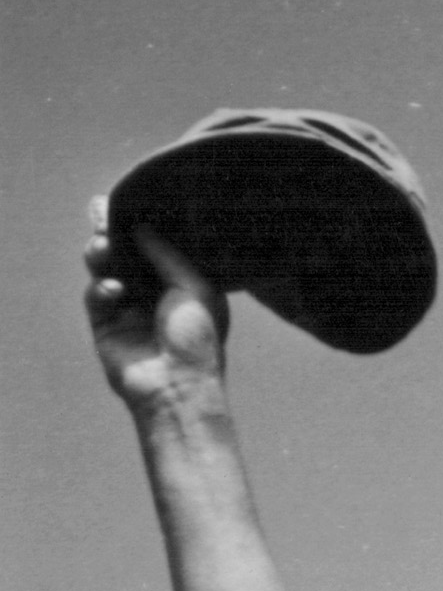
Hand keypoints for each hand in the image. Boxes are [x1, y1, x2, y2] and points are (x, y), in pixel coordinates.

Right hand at [84, 209, 228, 411]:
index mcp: (185, 286)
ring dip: (101, 255)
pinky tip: (114, 289)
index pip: (158, 249)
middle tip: (101, 216)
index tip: (125, 204)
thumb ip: (167, 254)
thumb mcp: (194, 288)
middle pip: (126, 255)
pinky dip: (102, 288)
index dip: (141, 228)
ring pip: (106, 270)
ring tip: (102, 246)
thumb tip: (142, 226)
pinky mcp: (107, 325)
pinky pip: (97, 296)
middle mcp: (156, 295)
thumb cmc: (198, 340)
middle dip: (113, 235)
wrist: (178, 386)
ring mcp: (130, 309)